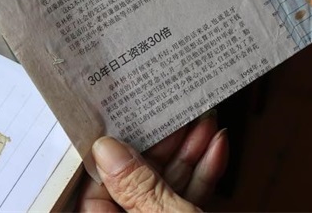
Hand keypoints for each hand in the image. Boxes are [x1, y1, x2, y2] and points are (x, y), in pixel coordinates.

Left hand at [77, 115, 227, 211]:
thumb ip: (138, 187)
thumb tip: (107, 150)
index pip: (95, 190)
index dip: (111, 154)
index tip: (126, 122)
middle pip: (136, 182)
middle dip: (163, 145)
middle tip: (175, 114)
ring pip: (166, 186)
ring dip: (189, 152)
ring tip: (204, 122)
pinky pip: (186, 198)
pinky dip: (203, 173)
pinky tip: (216, 146)